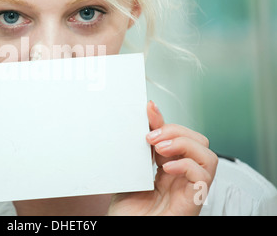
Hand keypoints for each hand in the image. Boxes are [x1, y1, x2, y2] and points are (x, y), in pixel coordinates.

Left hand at [108, 101, 217, 215]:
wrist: (124, 230)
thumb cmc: (127, 210)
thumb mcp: (130, 172)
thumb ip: (138, 150)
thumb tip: (142, 122)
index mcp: (169, 168)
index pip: (179, 136)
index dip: (166, 122)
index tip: (149, 109)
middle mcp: (183, 177)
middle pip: (199, 141)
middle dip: (177, 131)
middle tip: (151, 137)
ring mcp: (190, 189)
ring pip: (208, 156)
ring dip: (184, 145)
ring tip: (160, 148)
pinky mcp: (194, 202)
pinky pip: (203, 177)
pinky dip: (186, 165)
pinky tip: (166, 168)